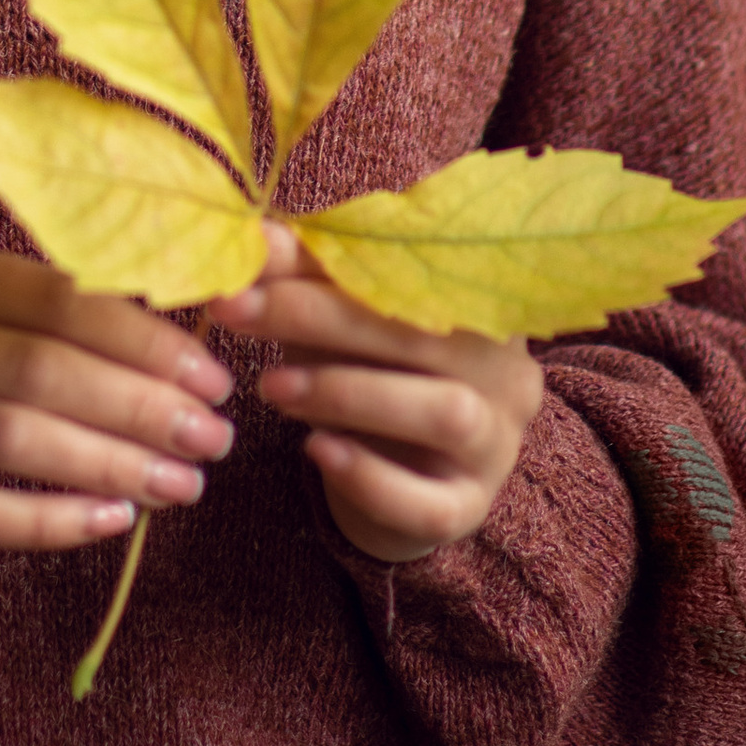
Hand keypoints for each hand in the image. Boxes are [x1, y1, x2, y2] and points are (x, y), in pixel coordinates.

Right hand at [0, 234, 235, 554]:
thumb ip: (37, 306)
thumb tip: (178, 319)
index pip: (51, 295)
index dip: (141, 334)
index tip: (211, 372)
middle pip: (37, 369)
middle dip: (140, 406)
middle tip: (214, 437)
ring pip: (9, 442)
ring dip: (109, 466)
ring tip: (183, 485)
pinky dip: (48, 521)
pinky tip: (110, 522)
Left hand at [209, 226, 542, 562]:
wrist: (397, 477)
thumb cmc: (369, 373)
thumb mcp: (336, 318)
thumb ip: (303, 275)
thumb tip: (255, 237)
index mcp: (483, 304)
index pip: (420, 269)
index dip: (335, 259)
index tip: (254, 255)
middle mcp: (506, 370)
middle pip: (427, 335)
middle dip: (322, 317)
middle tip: (239, 312)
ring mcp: (497, 444)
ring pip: (445, 412)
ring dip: (348, 394)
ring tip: (273, 387)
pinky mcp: (470, 508)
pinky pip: (431, 502)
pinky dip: (369, 475)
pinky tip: (316, 450)